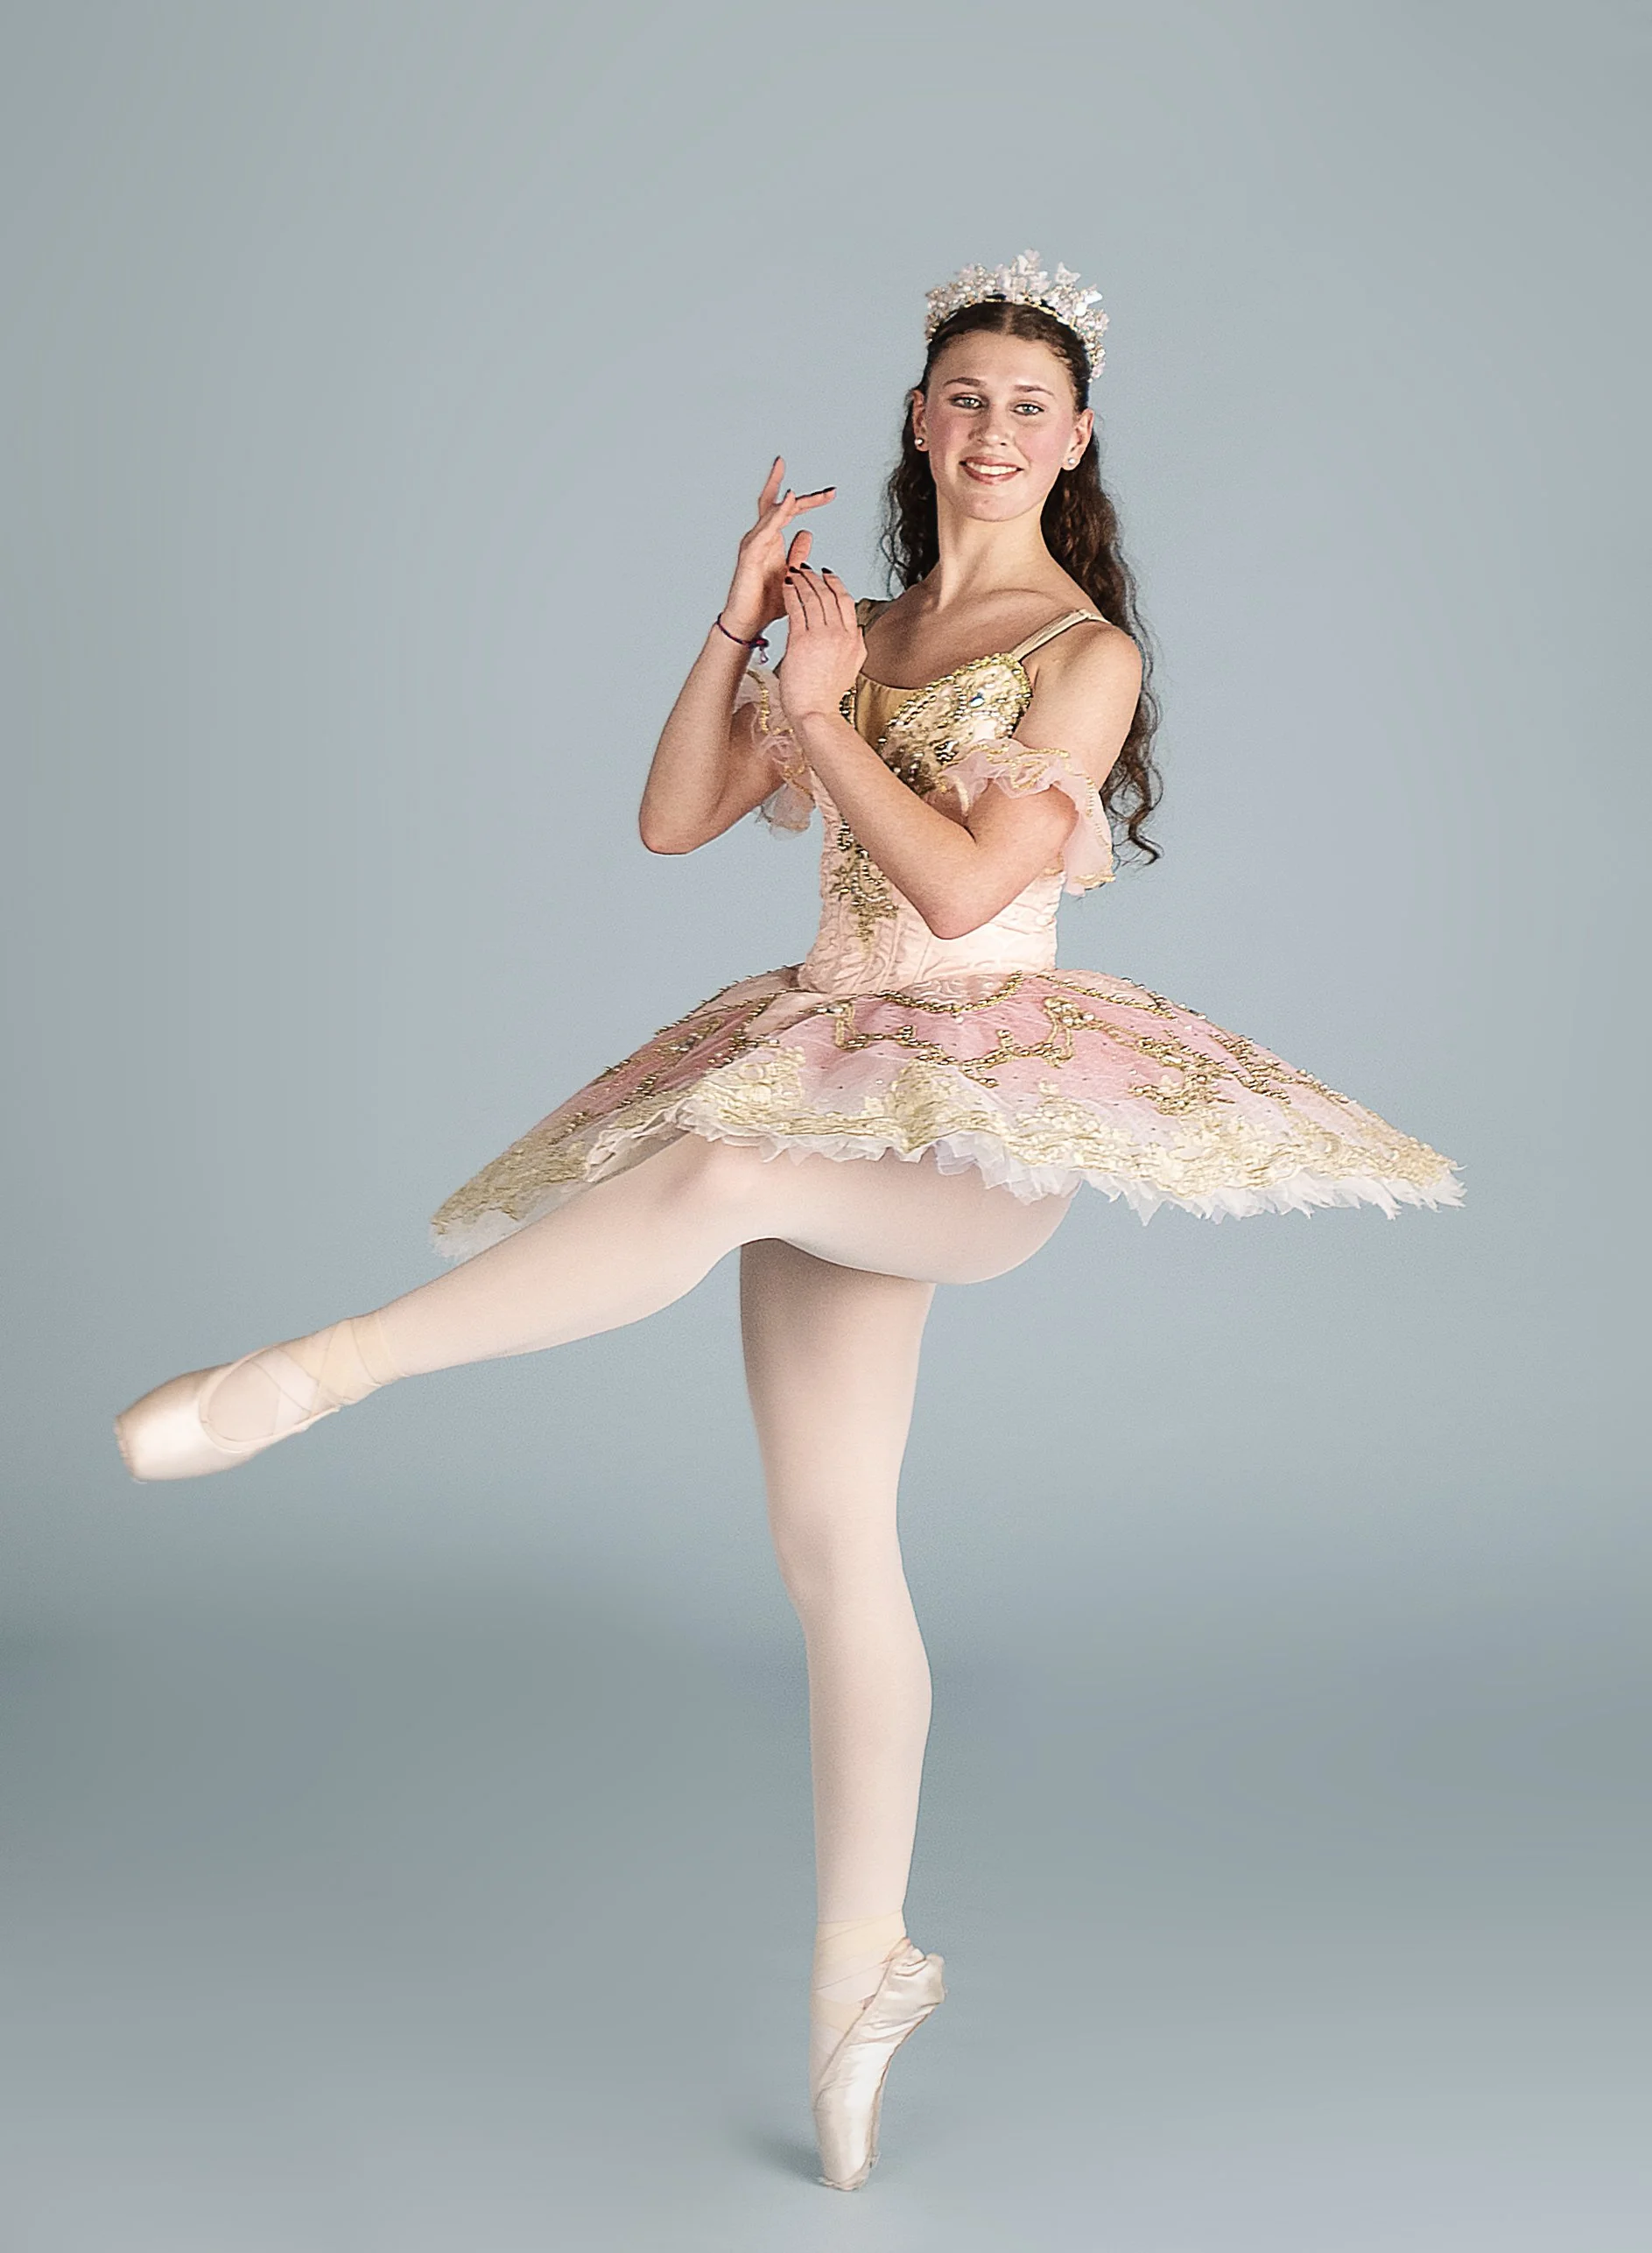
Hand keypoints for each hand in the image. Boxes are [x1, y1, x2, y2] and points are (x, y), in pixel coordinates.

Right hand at [720, 458, 835, 639]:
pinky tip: (788, 501)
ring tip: (789, 475)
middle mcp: (760, 537)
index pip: (790, 512)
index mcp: (771, 540)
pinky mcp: (750, 555)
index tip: (832, 493)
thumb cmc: (767, 602)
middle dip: (788, 486)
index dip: (810, 501)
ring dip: (782, 495)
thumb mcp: (792, 574)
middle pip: (775, 503)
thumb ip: (798, 554)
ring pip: (768, 511)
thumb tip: (807, 533)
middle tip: (798, 469)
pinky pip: (765, 529)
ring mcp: (753, 544)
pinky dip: (777, 513)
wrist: (748, 622)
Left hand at [775, 566, 864, 719]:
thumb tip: (857, 628)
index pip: (846, 601)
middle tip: (805, 568)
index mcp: (853, 640)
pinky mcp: (802, 641)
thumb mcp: (851, 668)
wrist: (814, 713)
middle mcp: (841, 635)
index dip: (835, 584)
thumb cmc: (825, 696)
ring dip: (802, 581)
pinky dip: (791, 593)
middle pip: (830, 595)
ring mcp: (822, 637)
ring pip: (813, 598)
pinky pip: (797, 609)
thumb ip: (856, 645)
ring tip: (793, 572)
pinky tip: (785, 585)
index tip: (826, 575)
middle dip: (816, 578)